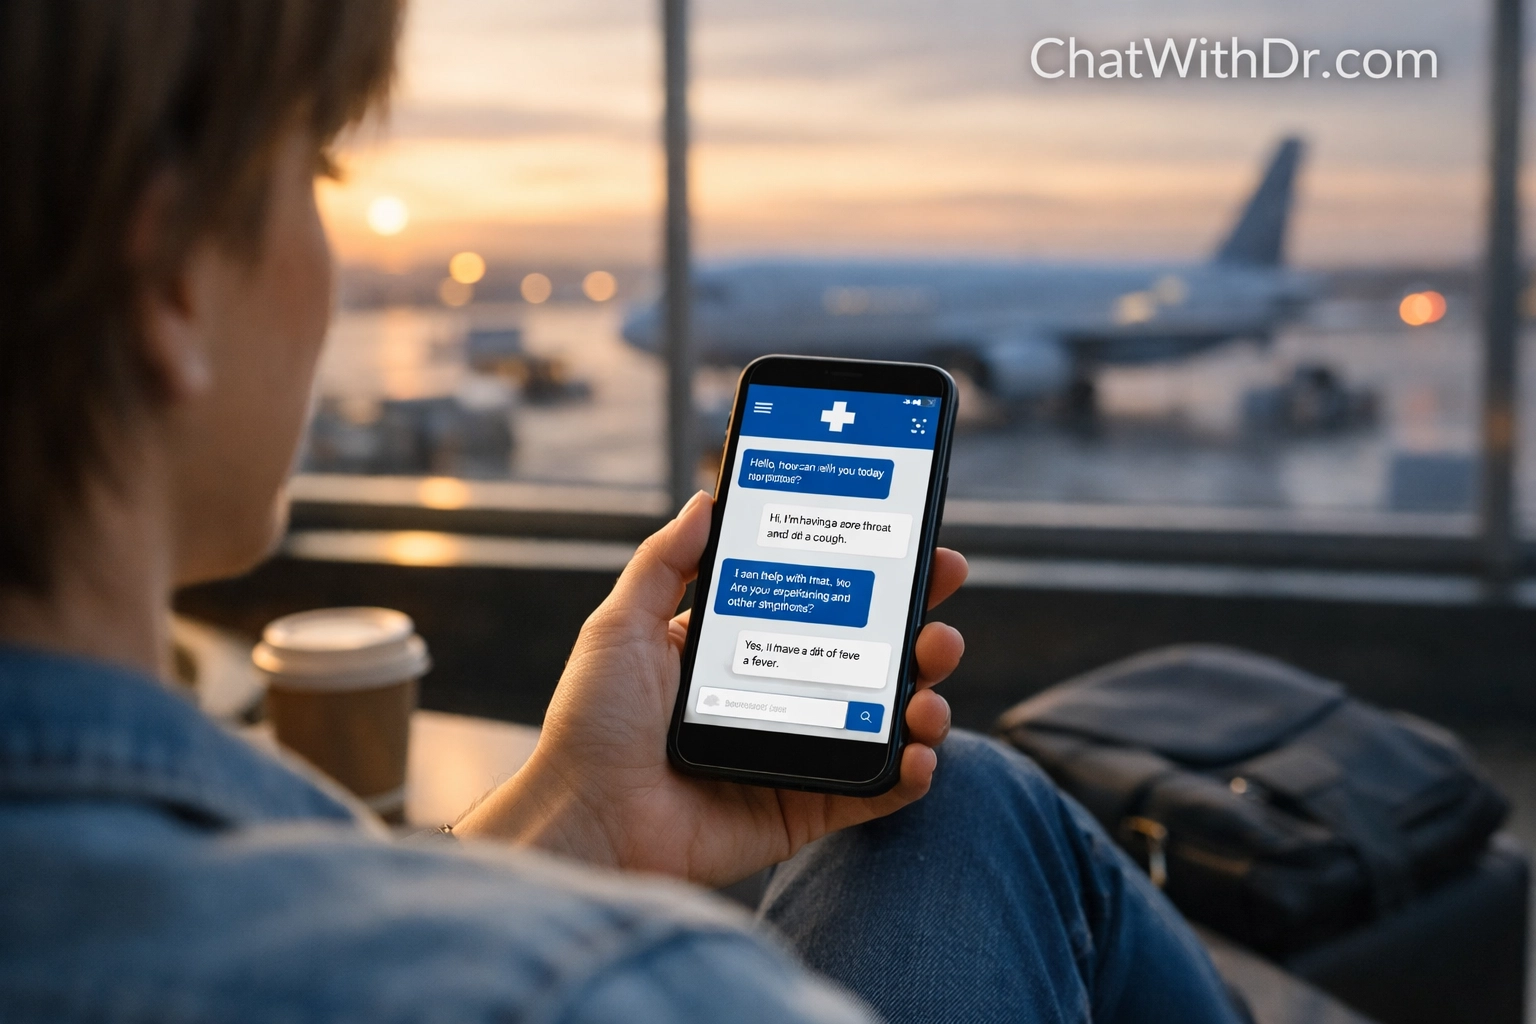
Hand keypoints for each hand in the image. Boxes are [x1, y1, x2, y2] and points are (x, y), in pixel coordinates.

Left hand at [453, 490, 966, 885]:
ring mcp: (801, 753)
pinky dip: (911, 775)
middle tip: (937, 605)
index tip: (915, 543)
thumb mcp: (621, 626)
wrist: (583, 820)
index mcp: (744, 649)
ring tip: (927, 681)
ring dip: (928, 694)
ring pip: (889, 718)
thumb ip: (663, 562)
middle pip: (874, 653)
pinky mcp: (806, 808)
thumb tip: (705, 499)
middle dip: (921, 624)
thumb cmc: (591, 725)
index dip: (876, 573)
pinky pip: (876, 792)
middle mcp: (783, 696)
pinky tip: (918, 752)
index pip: (825, 602)